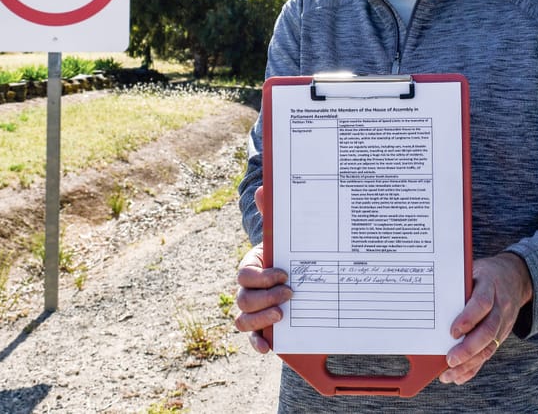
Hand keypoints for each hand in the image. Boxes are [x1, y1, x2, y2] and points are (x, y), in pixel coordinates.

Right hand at [233, 187, 291, 353]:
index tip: (285, 273)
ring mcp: (252, 311)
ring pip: (242, 321)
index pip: (245, 275)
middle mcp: (246, 291)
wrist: (294, 274)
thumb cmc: (285, 254)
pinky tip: (267, 347)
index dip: (262, 277)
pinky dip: (257, 344)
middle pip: (243, 299)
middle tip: (290, 293)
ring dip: (260, 320)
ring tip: (283, 315)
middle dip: (265, 298)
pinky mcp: (261, 328)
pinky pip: (252, 339)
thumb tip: (264, 189)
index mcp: (250, 268)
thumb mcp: (283, 236)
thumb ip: (272, 214)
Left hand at [440, 252, 532, 384]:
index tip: (452, 332)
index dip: (469, 318)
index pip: (482, 303)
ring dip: (470, 363)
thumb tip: (430, 302)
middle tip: (449, 360)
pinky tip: (459, 376)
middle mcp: (501, 306)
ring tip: (450, 374)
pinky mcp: (502, 334)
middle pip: (488, 330)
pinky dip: (474, 367)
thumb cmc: (485, 275)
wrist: (515, 277)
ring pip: (490, 346)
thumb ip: (458, 285)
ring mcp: (504, 322)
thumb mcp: (473, 270)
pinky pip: (489, 353)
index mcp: (491, 286)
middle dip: (468, 348)